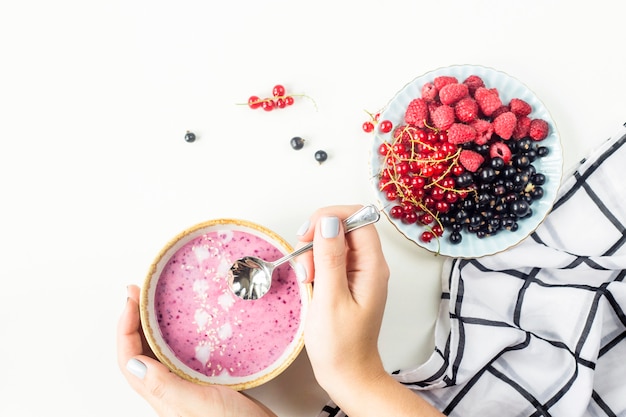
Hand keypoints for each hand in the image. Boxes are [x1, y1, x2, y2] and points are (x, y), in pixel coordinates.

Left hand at [117, 285, 275, 416]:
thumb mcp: (197, 404)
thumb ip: (165, 386)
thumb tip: (134, 362)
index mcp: (160, 394)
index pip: (129, 358)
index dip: (125, 326)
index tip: (132, 298)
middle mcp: (168, 390)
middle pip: (140, 351)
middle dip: (134, 319)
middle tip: (139, 292)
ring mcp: (185, 386)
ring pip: (159, 351)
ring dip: (154, 325)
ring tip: (156, 302)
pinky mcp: (204, 382)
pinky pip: (182, 354)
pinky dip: (178, 335)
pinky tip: (191, 325)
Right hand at [296, 205, 442, 416]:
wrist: (346, 374)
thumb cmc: (340, 345)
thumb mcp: (330, 299)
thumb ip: (329, 258)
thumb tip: (328, 221)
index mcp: (372, 267)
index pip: (359, 219)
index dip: (332, 217)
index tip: (308, 233)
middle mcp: (369, 266)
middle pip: (343, 228)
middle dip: (318, 238)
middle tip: (305, 264)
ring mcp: (358, 273)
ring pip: (332, 243)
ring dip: (313, 255)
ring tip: (308, 281)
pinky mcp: (346, 281)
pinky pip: (328, 260)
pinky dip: (314, 267)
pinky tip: (311, 286)